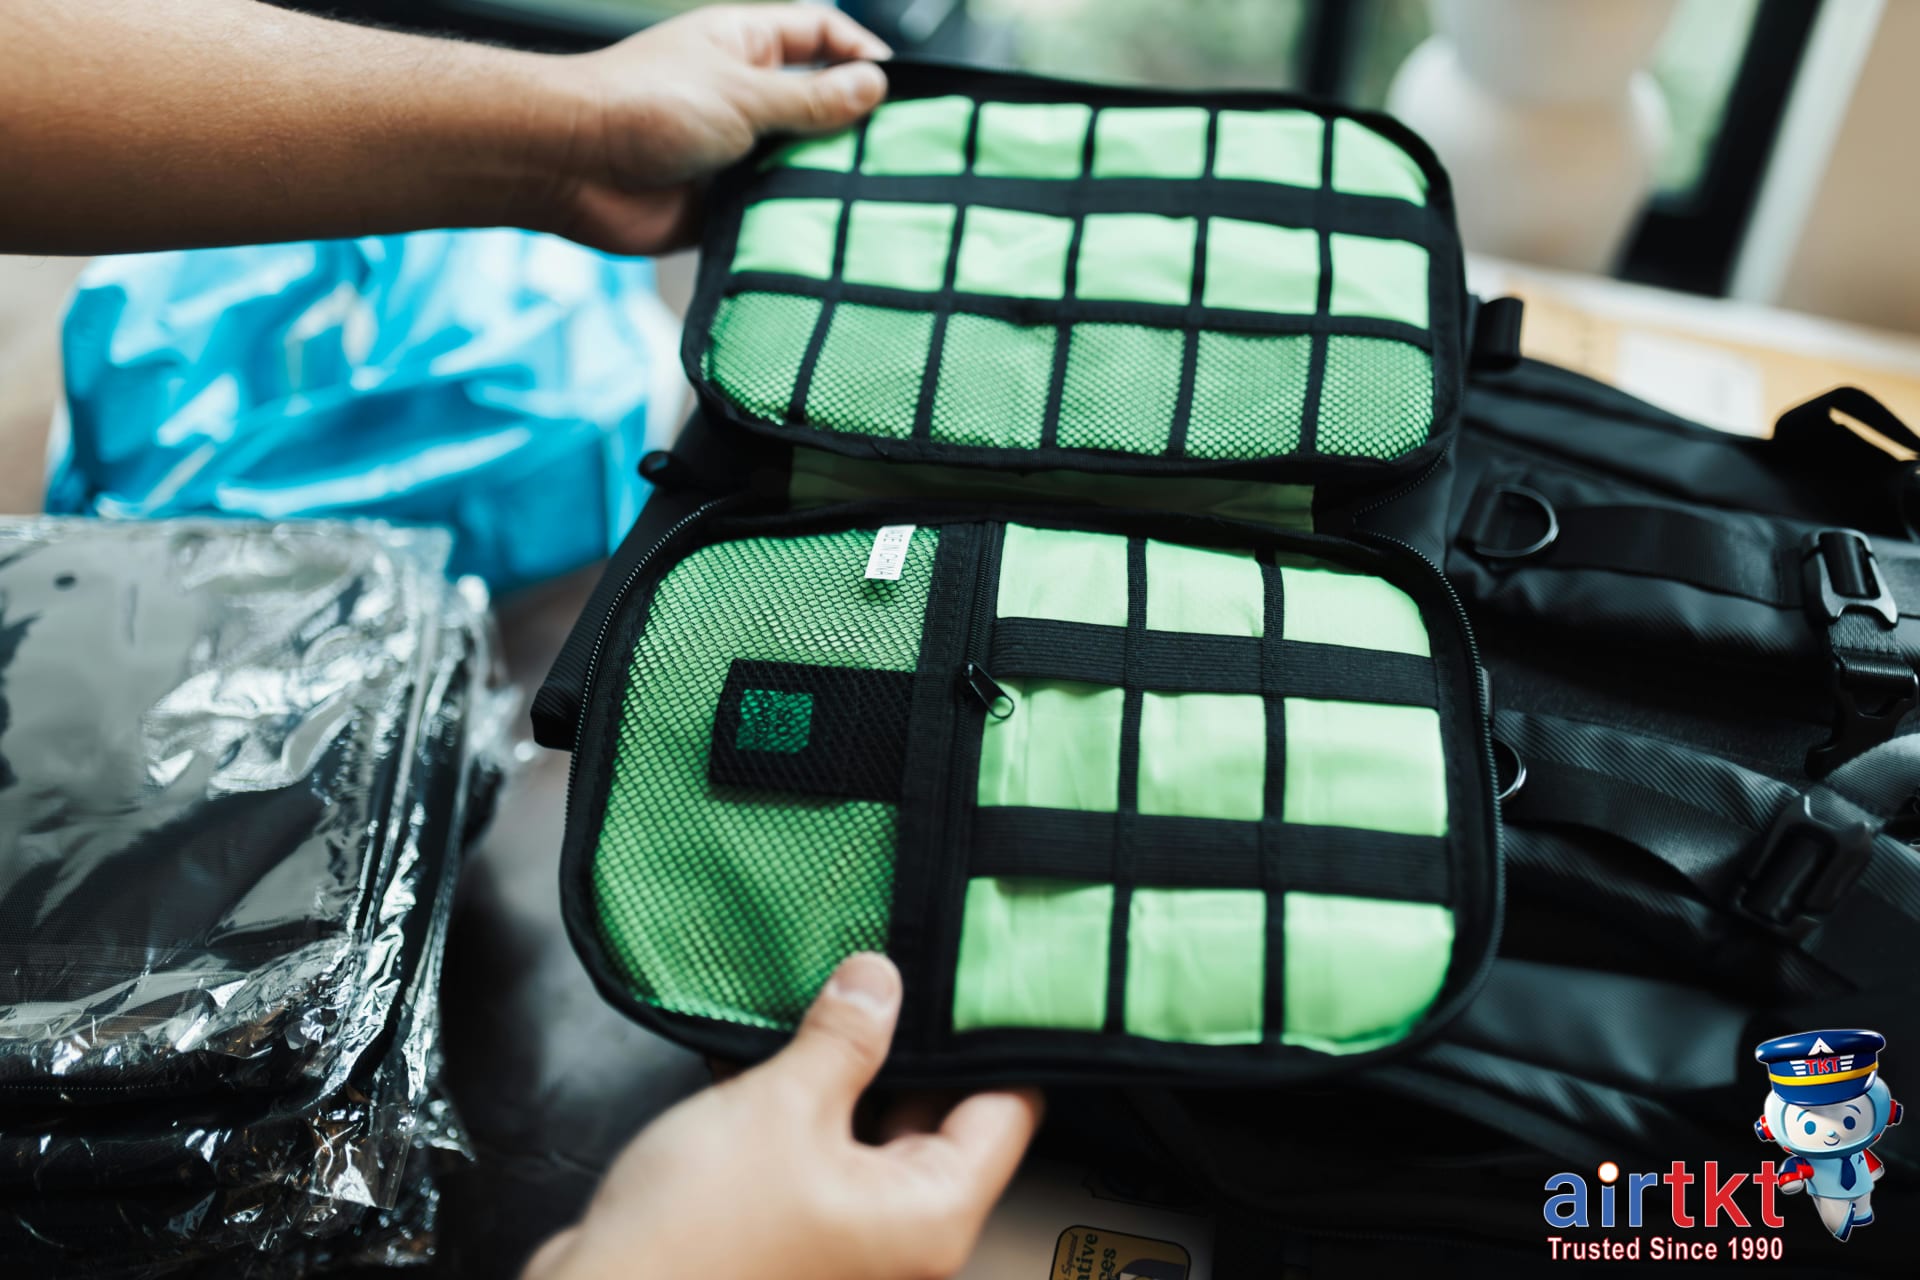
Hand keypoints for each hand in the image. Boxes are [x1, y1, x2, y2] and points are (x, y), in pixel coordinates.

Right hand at [521, 954, 1041, 1279]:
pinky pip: (825, 1146)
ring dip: (851, 1066)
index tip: (979, 972)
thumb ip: (843, 1036)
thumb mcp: (782, 1107)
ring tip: (833, 994)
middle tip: (894, 968)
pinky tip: (775, 1045)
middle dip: (912, 1041)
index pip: (1008, 1110)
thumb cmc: (693, 1240)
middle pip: (943, 1115)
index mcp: (929, 1214)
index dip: (997, 1036)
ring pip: (875, 1125)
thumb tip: (879, 980)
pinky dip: (807, 1101)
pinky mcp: (799, 1226)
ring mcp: (850, 1234)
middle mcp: (902, 1234)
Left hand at [533, 4, 889, 254]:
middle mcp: (743, 95)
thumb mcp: (743, 94)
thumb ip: (812, 98)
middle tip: (901, 155)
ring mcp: (734, 151)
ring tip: (877, 202)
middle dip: (856, 128)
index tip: (898, 89)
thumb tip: (874, 87)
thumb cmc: (644, 107)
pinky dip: (798, 221)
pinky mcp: (723, 203)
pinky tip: (831, 236)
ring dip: (829, 181)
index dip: (861, 54)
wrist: (572, 167)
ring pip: (800, 163)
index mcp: (746, 47)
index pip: (821, 36)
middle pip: (819, 105)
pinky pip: (773, 211)